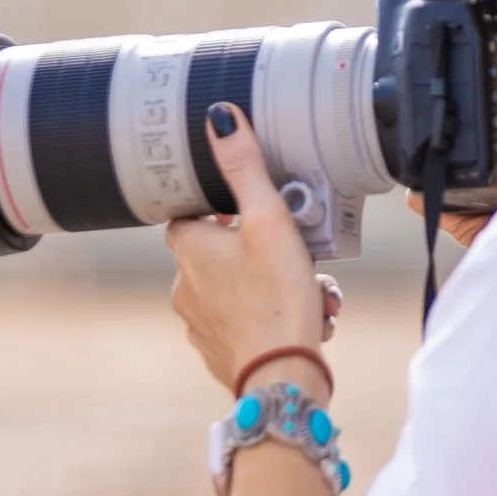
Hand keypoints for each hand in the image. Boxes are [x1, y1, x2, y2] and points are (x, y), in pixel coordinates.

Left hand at [167, 104, 334, 396]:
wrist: (282, 378)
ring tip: (314, 292)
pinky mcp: (218, 352)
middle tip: (300, 256)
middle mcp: (183, 286)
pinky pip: (246, 323)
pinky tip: (304, 319)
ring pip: (239, 289)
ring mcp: (198, 323)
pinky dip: (272, 317)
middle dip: (263, 251)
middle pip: (221, 252)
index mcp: (188, 249)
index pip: (191, 213)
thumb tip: (219, 117)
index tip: (253, 210)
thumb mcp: (268, 220)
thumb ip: (245, 168)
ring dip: (276, 285)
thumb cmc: (276, 297)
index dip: (222, 208)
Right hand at [405, 3, 496, 246]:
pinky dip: (427, 195)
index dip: (487, 72)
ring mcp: (488, 190)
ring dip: (433, 150)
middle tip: (440, 91)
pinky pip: (440, 206)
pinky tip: (423, 184)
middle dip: (450, 112)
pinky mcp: (475, 223)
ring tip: (428, 135)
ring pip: (446, 164)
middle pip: (468, 127)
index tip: (471, 47)